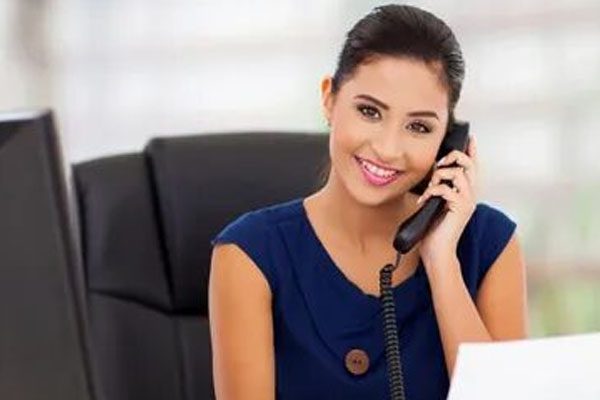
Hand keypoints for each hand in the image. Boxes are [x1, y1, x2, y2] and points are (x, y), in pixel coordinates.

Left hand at [416, 135, 478, 268]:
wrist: (437, 253)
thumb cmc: (434, 230)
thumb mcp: (436, 204)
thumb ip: (439, 188)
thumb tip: (433, 173)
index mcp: (466, 193)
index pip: (473, 167)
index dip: (472, 151)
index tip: (470, 138)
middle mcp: (471, 195)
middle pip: (469, 164)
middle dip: (452, 157)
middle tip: (438, 164)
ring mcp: (467, 202)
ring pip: (456, 173)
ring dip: (438, 177)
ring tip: (429, 189)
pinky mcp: (460, 208)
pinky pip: (445, 189)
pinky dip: (431, 192)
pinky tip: (424, 202)